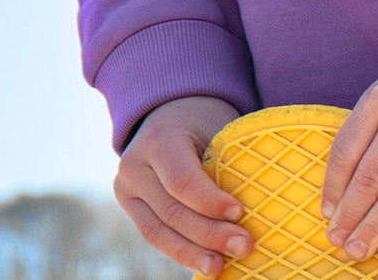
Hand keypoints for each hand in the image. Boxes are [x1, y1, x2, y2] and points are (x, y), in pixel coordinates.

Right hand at [114, 94, 254, 277]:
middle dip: (209, 234)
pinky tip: (205, 263)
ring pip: (158, 232)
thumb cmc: (204, 120)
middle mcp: (134, 165)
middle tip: (243, 246)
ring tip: (220, 267)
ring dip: (192, 254)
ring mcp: (126, 190)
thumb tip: (250, 209)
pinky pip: (155, 236)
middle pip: (172, 211)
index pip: (181, 180)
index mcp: (158, 138)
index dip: (210, 202)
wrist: (170, 112)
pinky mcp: (130, 208)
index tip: (240, 213)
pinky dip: (181, 251)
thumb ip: (226, 162)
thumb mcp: (215, 127)